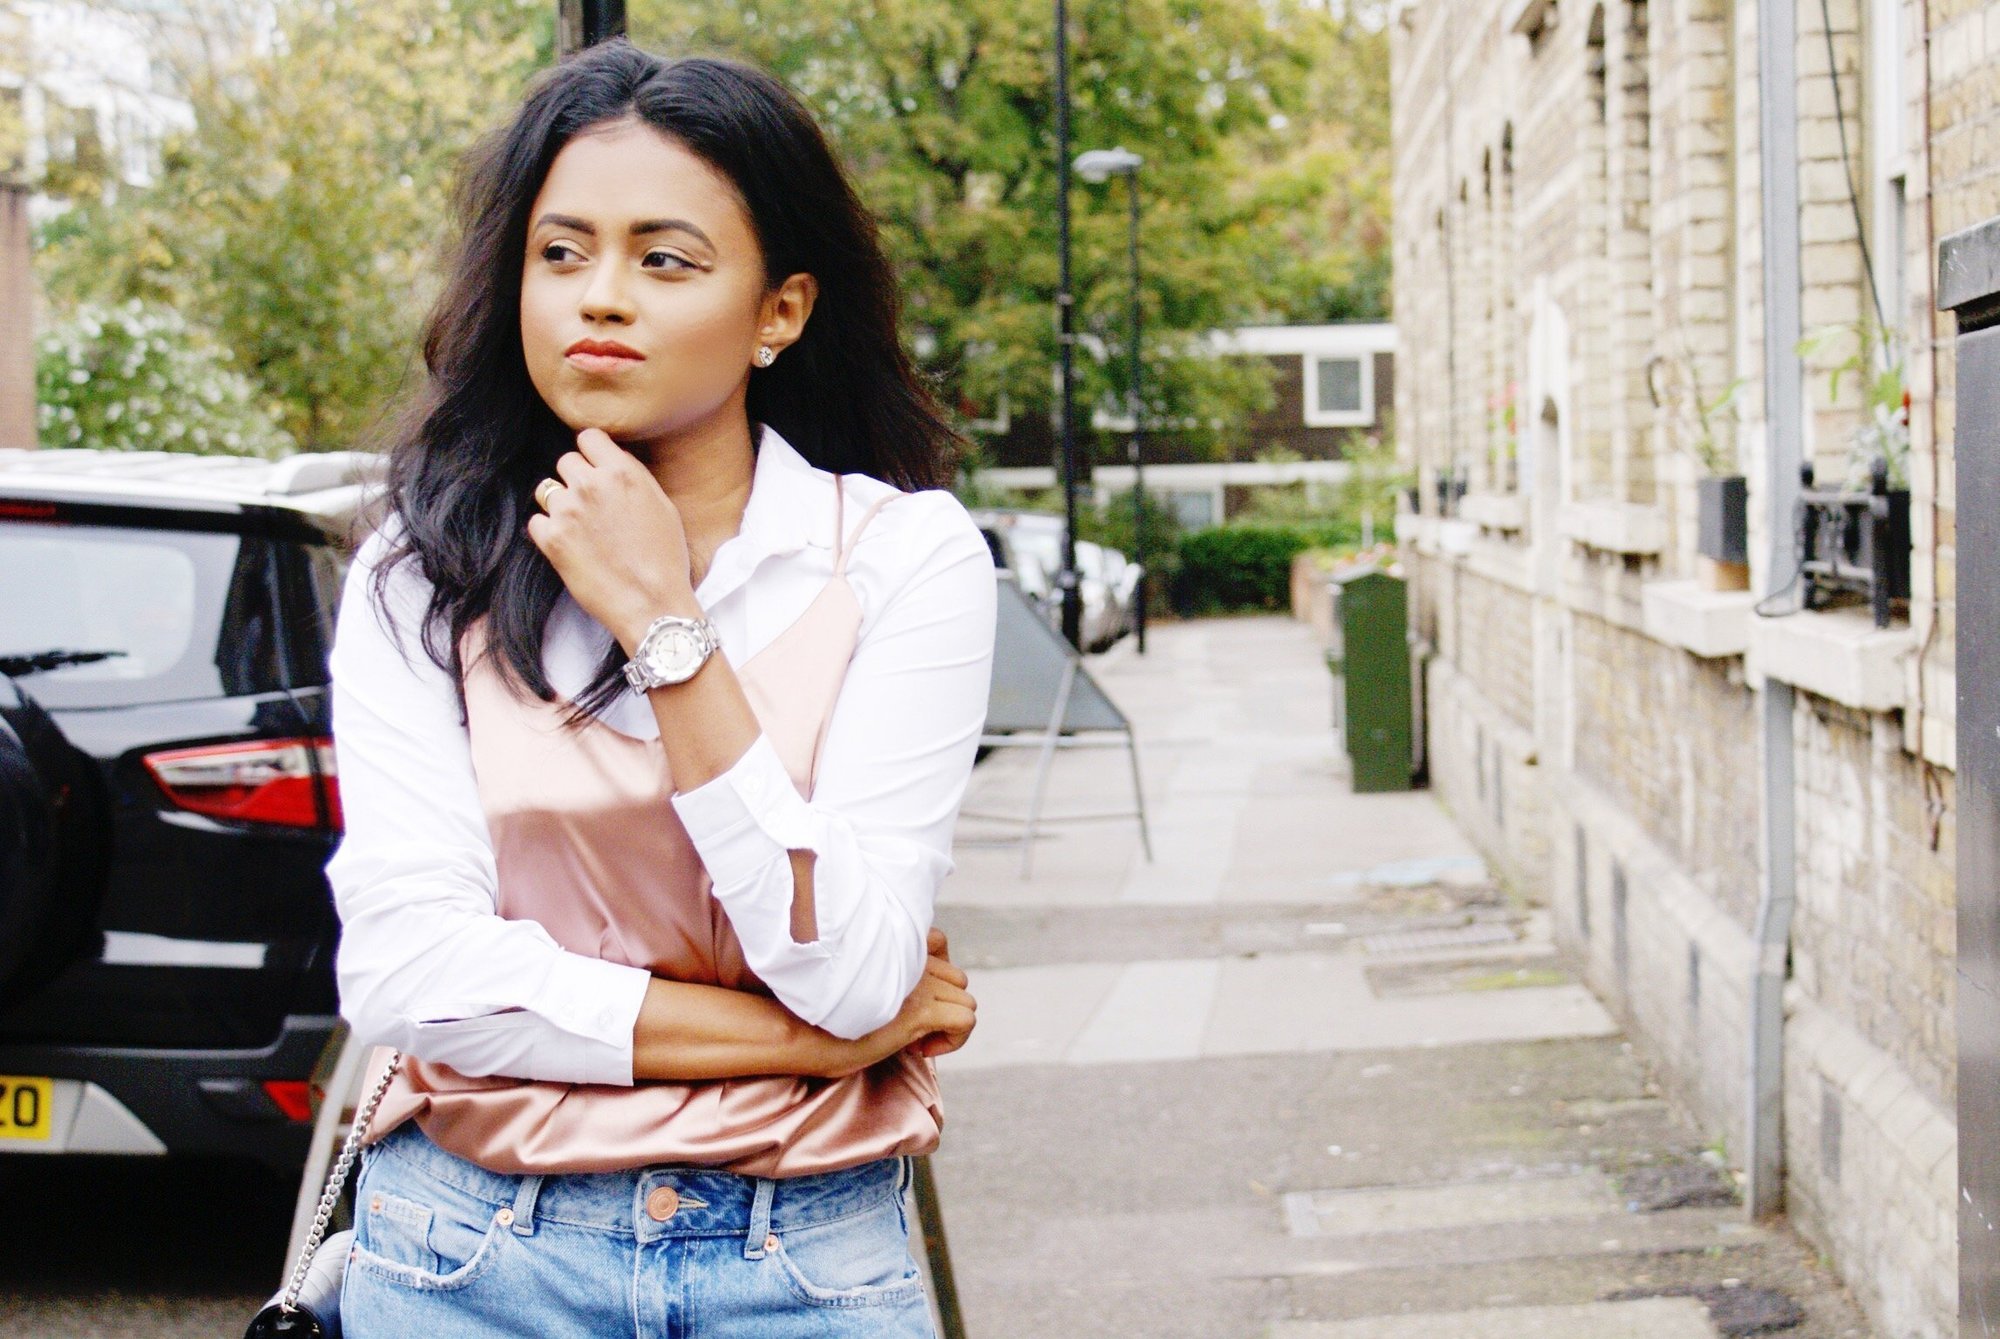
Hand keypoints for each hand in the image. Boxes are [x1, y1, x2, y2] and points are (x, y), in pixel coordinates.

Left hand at [525, 429, 694, 647]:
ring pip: (547, 490)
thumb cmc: (665, 558)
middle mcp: (591, 485)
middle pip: (566, 462)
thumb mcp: (662, 506)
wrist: (652, 604)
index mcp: (622, 472)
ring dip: (560, 504)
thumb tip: (612, 463)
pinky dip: (549, 532)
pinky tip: (570, 546)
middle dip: (576, 479)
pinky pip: (537, 522)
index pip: (589, 437)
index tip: (595, 467)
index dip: (592, 453)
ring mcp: (568, 512)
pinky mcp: (552, 540)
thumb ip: (633, 477)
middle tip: (592, 506)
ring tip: (580, 528)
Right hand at [821, 928, 975, 1076]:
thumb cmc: (823, 1018)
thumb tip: (913, 995)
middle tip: (908, 1027)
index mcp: (894, 948)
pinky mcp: (920, 1011)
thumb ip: (886, 974)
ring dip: (946, 1024)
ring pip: (966, 1000)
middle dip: (942, 1006)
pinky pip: (966, 1021)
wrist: (805, 1034)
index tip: (910, 1001)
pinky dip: (952, 1040)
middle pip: (957, 978)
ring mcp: (917, 985)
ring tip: (912, 1039)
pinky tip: (919, 1048)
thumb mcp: (859, 984)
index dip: (934, 977)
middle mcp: (909, 960)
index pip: (939, 941)